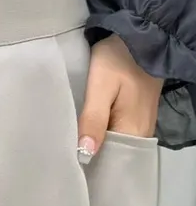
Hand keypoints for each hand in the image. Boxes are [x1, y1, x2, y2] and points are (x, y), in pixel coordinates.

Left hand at [77, 34, 163, 163]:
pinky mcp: (135, 115)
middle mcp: (140, 133)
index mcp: (133, 131)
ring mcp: (140, 124)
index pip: (112, 162)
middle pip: (113, 156)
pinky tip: (84, 135)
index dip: (92, 169)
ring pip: (114, 145)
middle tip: (64, 162)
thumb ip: (93, 119)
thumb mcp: (101, 86)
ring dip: (95, 148)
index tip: (70, 170)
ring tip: (70, 152)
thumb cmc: (118, 59)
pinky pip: (117, 133)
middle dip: (91, 160)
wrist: (140, 35)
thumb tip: (85, 153)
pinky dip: (102, 136)